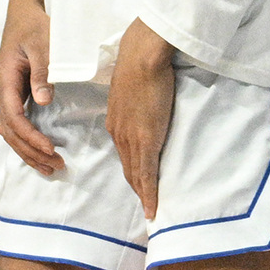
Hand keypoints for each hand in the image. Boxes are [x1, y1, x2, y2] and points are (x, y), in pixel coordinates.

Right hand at [0, 0, 61, 174]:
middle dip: (31, 152)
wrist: (24, 10)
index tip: (51, 148)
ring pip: (11, 132)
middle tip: (57, 166)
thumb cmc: (34, 25)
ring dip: (28, 151)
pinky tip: (42, 152)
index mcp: (5, 81)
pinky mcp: (15, 95)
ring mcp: (7, 95)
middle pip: (10, 132)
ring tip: (52, 167)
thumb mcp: (42, 44)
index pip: (14, 118)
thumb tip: (43, 101)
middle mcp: (2, 92)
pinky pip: (17, 125)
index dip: (31, 137)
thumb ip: (42, 72)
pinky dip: (28, 141)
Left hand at [107, 20, 176, 220]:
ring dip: (144, 195)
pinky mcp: (146, 140)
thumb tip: (142, 104)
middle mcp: (120, 135)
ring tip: (151, 211)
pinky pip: (148, 174)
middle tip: (145, 207)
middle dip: (136, 189)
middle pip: (129, 169)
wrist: (141, 58)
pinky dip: (150, 193)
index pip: (124, 155)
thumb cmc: (139, 65)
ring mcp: (132, 139)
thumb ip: (135, 102)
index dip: (132, 172)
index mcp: (116, 122)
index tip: (137, 186)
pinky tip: (153, 207)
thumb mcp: (131, 89)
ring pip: (137, 175)